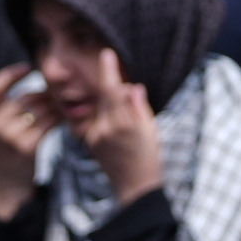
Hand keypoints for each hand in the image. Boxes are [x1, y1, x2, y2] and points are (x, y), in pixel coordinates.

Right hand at [0, 64, 52, 219]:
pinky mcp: (27, 146)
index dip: (12, 73)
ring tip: (65, 106)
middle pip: (28, 96)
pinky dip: (60, 119)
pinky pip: (49, 124)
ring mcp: (12, 135)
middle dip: (47, 94)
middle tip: (60, 94)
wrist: (8, 182)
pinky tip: (65, 119)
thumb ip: (15, 107)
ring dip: (57, 106)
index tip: (28, 67)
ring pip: (41, 109)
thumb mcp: (4, 126)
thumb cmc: (10, 149)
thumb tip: (44, 86)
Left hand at [76, 48, 164, 205]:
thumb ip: (139, 107)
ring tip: (123, 111)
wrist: (134, 187)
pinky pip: (95, 118)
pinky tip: (115, 122)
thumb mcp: (152, 130)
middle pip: (103, 96)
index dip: (108, 71)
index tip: (106, 53)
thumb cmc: (149, 157)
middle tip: (115, 74)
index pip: (113, 91)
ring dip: (108, 101)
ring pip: (99, 107)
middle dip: (109, 83)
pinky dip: (104, 114)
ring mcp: (95, 135)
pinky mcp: (89, 141)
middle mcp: (107, 128)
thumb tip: (131, 87)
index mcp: (126, 124)